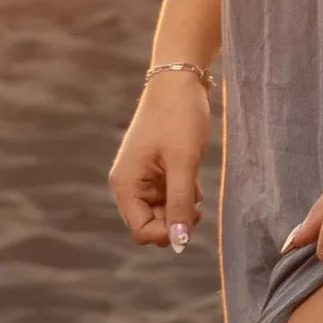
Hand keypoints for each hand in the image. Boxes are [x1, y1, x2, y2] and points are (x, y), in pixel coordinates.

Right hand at [108, 72, 213, 252]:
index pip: (141, 232)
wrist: (180, 80)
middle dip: (176, 221)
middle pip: (151, 225)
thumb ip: (181, 204)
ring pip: (162, 213)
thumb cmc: (178, 117)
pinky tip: (192, 178)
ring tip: (194, 184)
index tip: (192, 217)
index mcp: (125, 184)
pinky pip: (169, 198)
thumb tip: (181, 242)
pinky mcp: (155, 171)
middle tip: (197, 204)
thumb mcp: (183, 163)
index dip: (168, 233)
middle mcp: (128, 185)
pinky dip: (184, 195)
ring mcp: (141, 178)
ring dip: (182, 208)